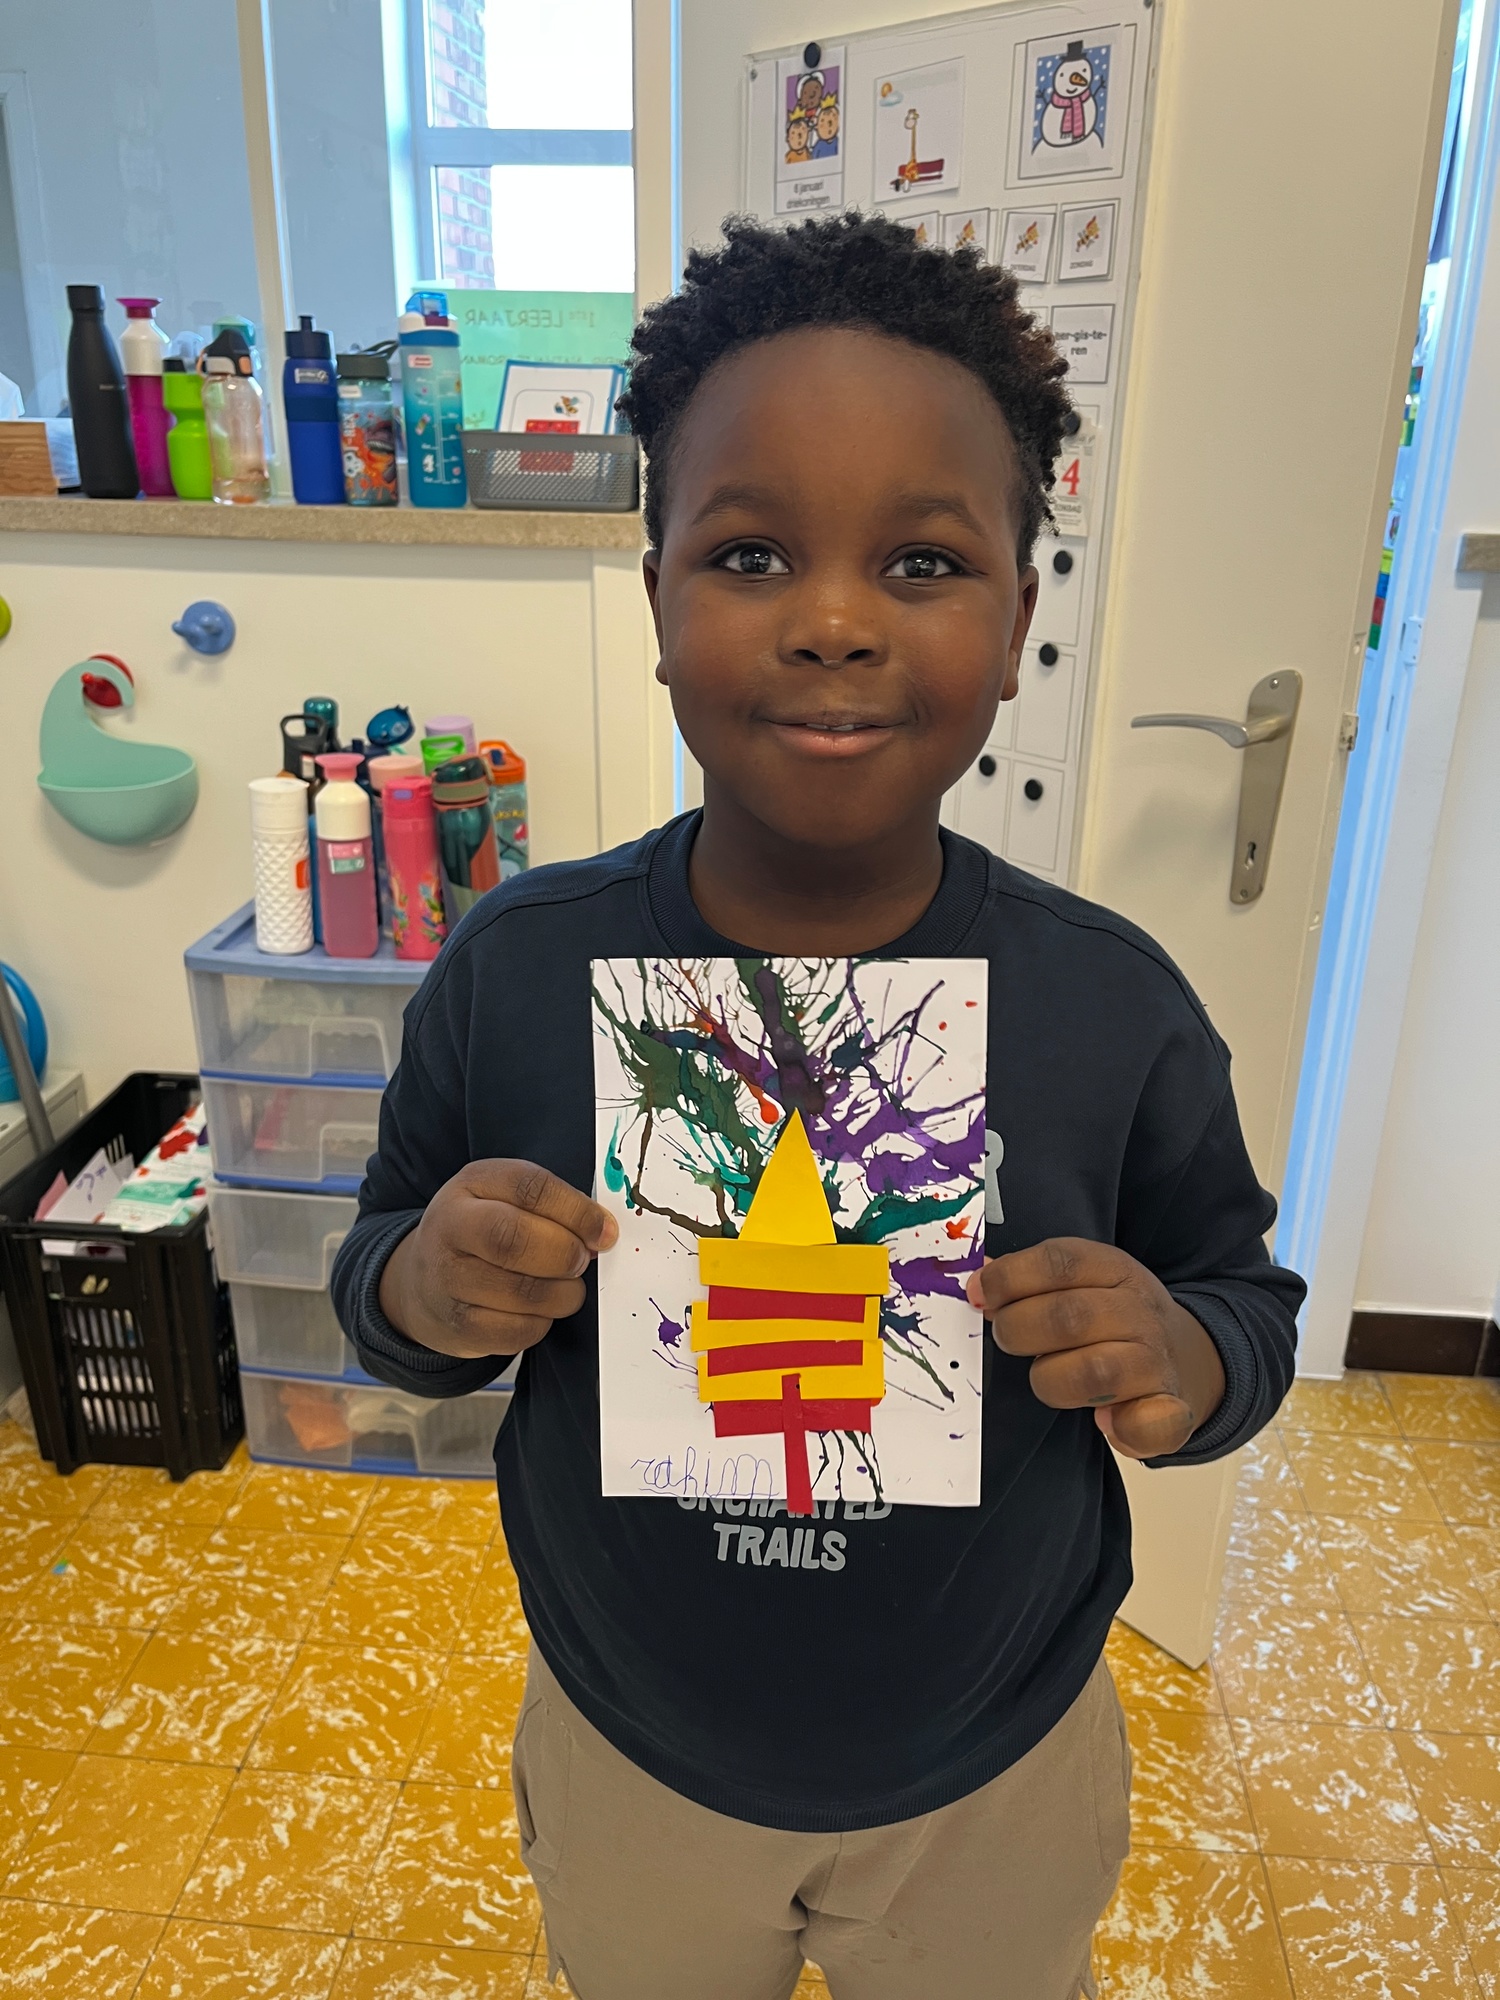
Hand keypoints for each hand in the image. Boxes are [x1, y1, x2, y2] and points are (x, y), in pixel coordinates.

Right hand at [379, 1160, 617, 1358]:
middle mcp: (451, 1228)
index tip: (604, 1232)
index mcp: (472, 1184)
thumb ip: (553, 1203)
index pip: (529, 1188)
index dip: (576, 1211)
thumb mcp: (505, 1196)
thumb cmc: (481, 1232)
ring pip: (521, 1292)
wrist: (422, 1281)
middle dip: (565, 1254)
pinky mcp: (458, 1327)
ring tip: (565, 1286)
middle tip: (582, 1260)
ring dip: (562, 1293)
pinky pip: (518, 1331)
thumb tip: (602, 1232)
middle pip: (514, 1240)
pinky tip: (538, 1309)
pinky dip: (542, 1323)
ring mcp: (448, 1281)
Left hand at [966, 1238, 1224, 1459]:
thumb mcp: (1081, 1282)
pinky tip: (1104, 1421)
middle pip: (1068, 1317)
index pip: (1060, 1262)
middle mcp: (1139, 1312)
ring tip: (1045, 1376)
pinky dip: (1121, 1428)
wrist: (1184, 1355)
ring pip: (1094, 1372)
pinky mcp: (1171, 1413)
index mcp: (1114, 1270)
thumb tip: (979, 1283)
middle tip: (1007, 1338)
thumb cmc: (1112, 1319)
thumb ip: (1031, 1279)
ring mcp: (1157, 1362)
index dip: (1011, 1278)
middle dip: (1019, 1330)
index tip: (980, 1296)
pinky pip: (1146, 1425)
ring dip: (1052, 1380)